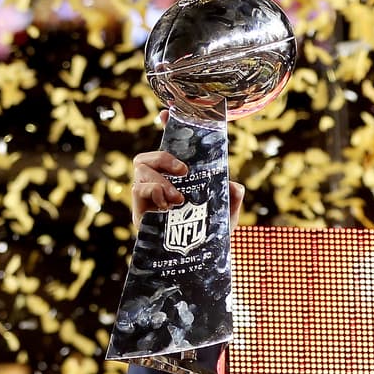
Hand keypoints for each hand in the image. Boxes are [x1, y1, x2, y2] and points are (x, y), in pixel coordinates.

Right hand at [130, 110, 244, 227]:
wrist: (200, 260)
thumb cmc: (212, 233)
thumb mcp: (228, 212)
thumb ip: (233, 196)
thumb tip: (235, 185)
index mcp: (179, 176)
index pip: (169, 145)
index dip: (167, 127)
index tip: (167, 113)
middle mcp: (160, 181)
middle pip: (148, 155)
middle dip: (163, 157)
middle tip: (184, 171)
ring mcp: (148, 195)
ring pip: (140, 168)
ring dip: (160, 178)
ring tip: (178, 198)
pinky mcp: (140, 210)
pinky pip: (137, 189)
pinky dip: (153, 191)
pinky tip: (167, 205)